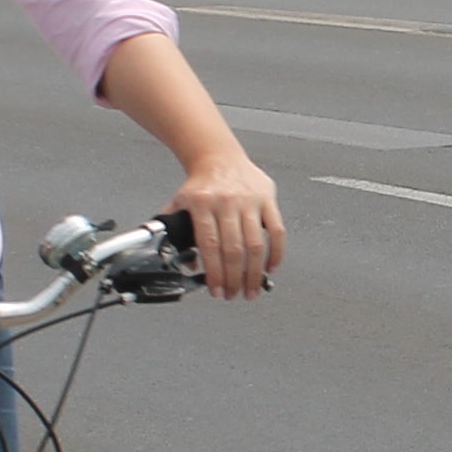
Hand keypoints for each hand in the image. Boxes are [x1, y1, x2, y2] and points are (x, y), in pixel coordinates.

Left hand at [170, 149, 283, 298]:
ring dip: (254, 273)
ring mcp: (249, 200)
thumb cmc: (201, 184)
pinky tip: (270, 268)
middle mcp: (226, 201)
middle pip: (233, 249)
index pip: (209, 245)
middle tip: (233, 295)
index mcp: (202, 203)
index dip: (214, 272)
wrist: (218, 156)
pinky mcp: (267, 199)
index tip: (216, 290)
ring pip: (256, 245)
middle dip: (234, 279)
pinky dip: (276, 253)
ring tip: (251, 290)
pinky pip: (277, 231)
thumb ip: (175, 233)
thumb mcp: (180, 204)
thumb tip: (185, 264)